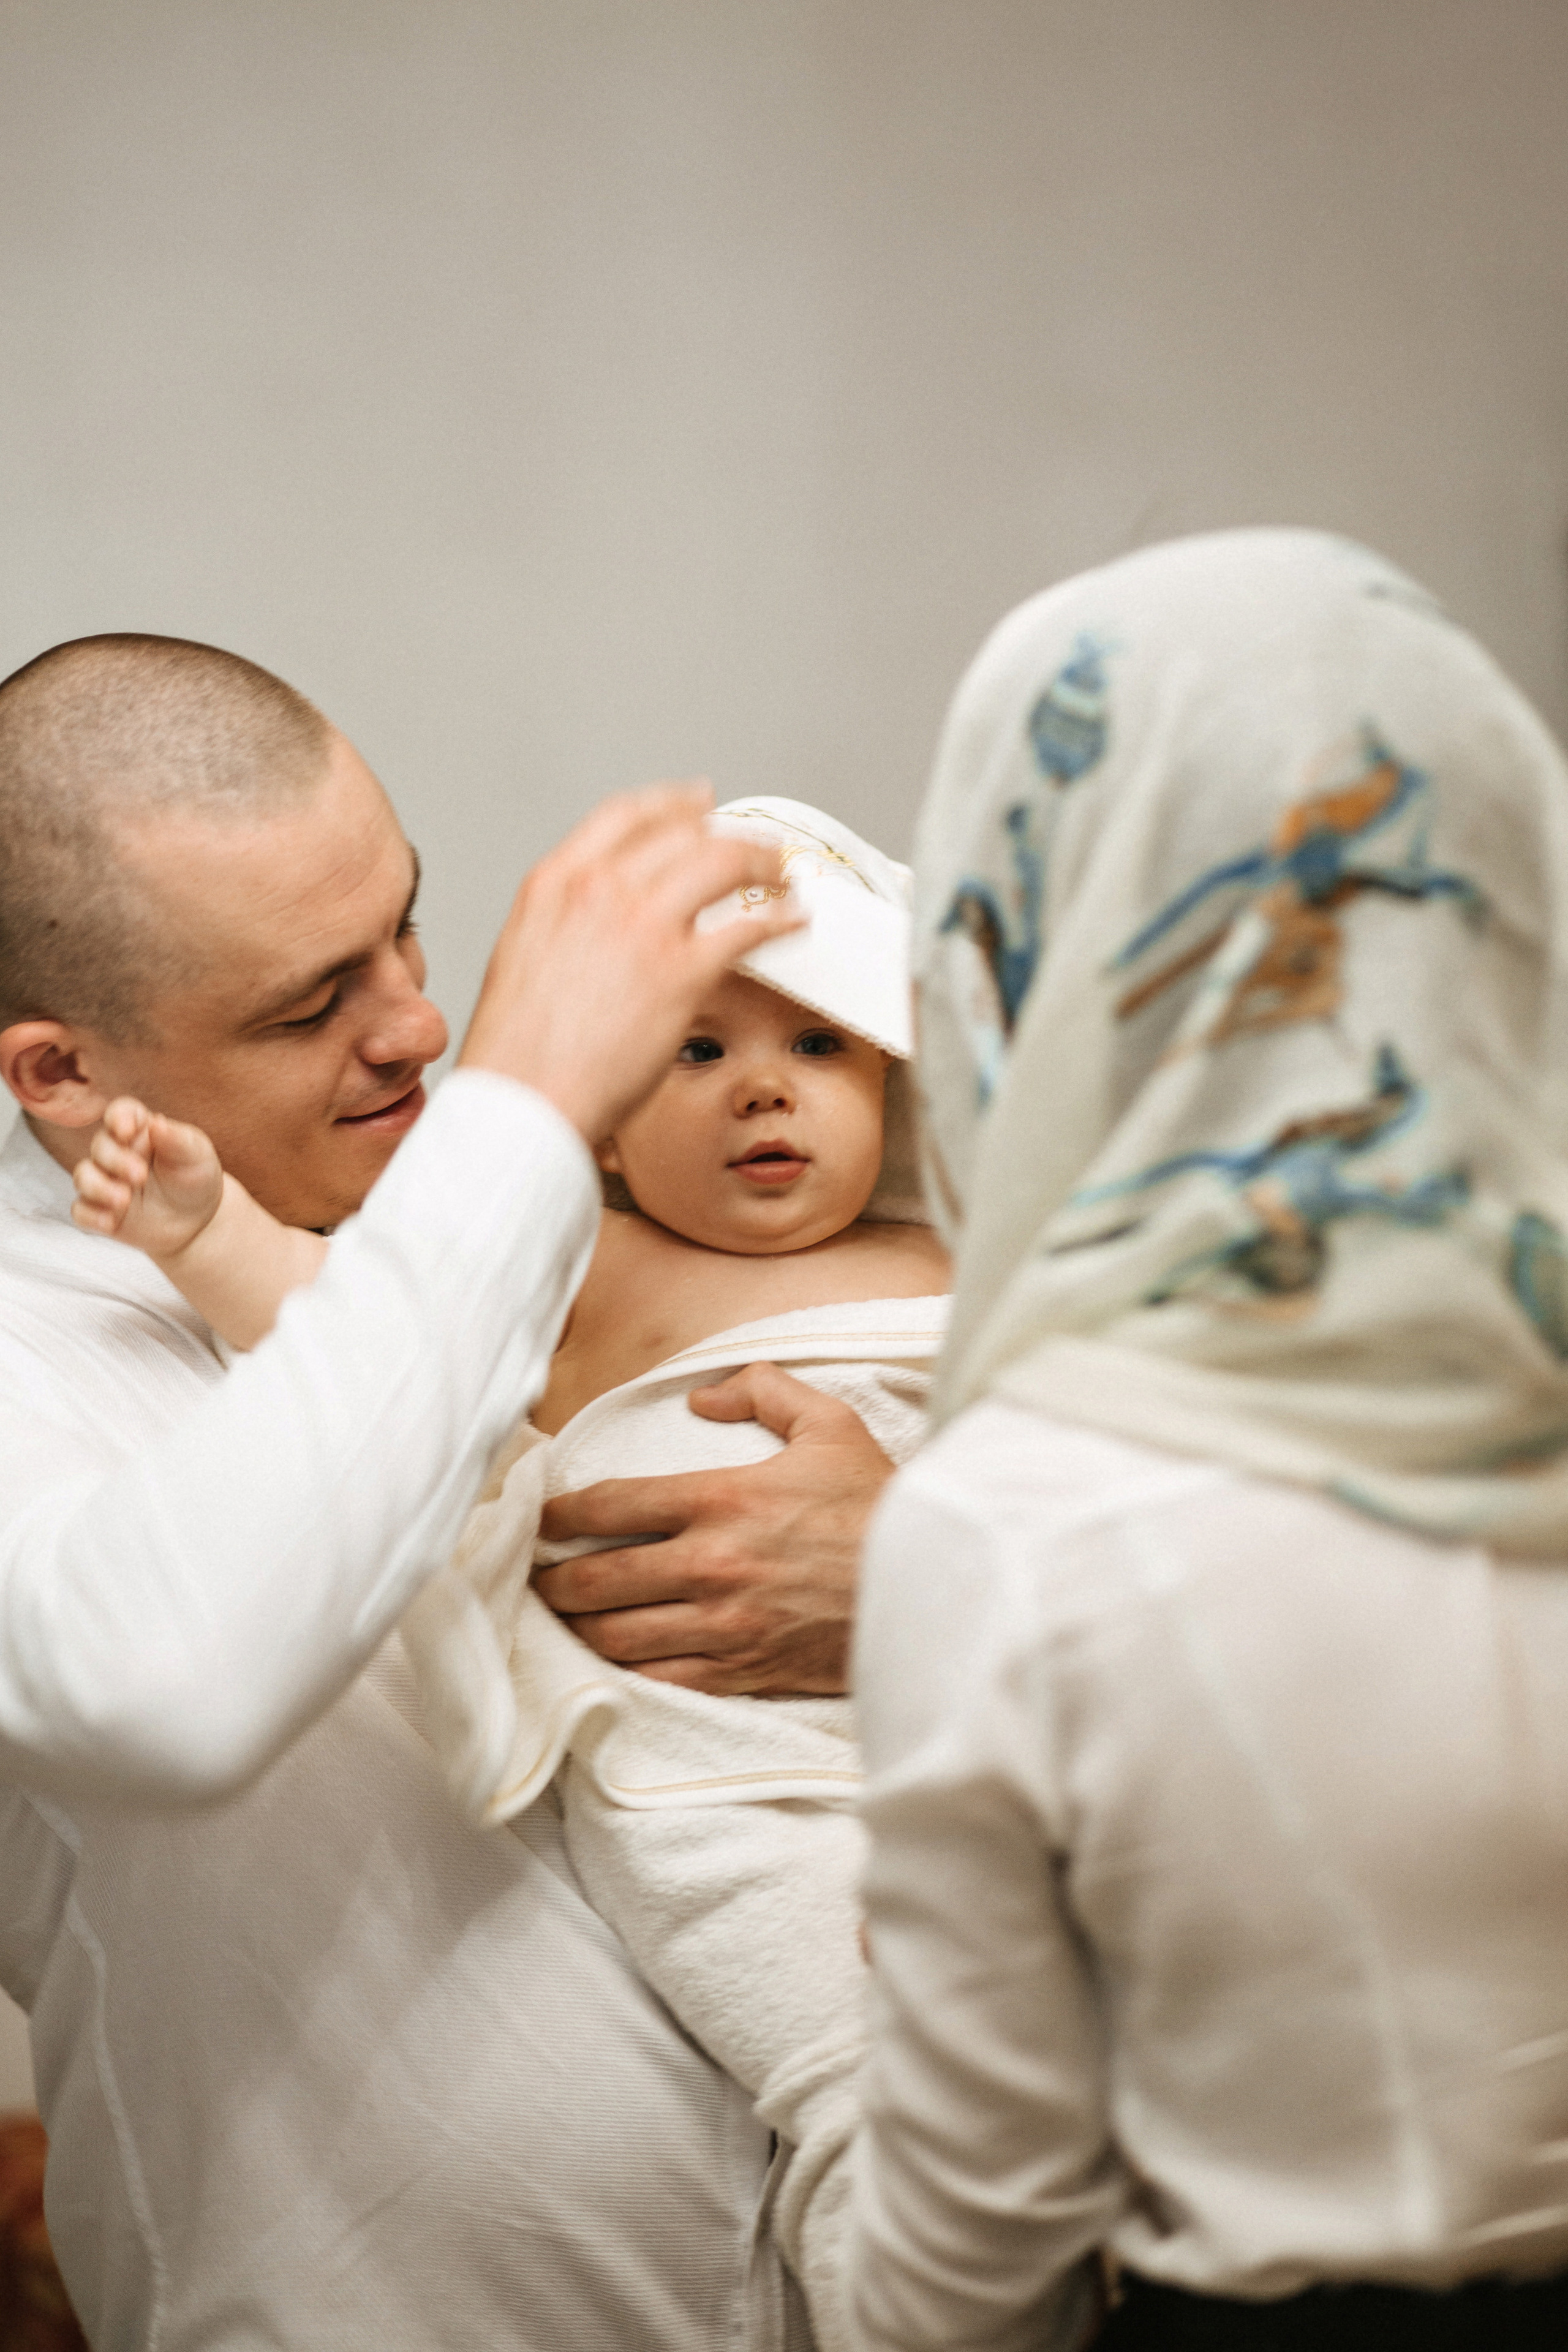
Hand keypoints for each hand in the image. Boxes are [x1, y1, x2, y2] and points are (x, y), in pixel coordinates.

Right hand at [71, 1097, 223, 1260]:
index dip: (117, 1117)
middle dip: (115, 1160)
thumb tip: (157, 1123)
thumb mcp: (195, 1155)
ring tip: (124, 1200)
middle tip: (141, 1176)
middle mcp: (117, 1153)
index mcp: (140, 1131)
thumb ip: (177, 1138)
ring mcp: (106, 1182)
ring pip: (83, 1176)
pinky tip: (110, 1223)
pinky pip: (81, 1211)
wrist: (198, 1220)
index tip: (125, 1131)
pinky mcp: (101, 1211)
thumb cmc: (195, 1177)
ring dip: (98, 1187)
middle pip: (100, 1146)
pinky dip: (91, 1216)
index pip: (120, 1113)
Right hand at [458, 782, 801, 1140]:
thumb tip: (600, 926)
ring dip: (763, 862)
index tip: (697, 800)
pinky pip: (749, 926)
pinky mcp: (682, 972)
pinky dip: (780, 917)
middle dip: (729, 834)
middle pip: (684, 833)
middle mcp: (599, 890)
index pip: (625, 815)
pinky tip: (792, 921)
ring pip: (723, 862)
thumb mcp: (522, 957)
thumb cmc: (517, 1053)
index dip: (672, 802)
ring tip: (783, 874)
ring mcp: (643, 926)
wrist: (522, 1101)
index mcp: (555, 884)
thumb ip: (565, 925)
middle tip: (756, 846)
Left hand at [534, 1363, 894, 1694]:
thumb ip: (764, 1391)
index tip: (537, 1516)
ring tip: (561, 1616)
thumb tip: (703, 1395)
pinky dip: (622, 1669)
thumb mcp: (831, 1425)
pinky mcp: (740, 1672)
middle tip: (531, 1573)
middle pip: (595, 1579)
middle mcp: (711, 1565)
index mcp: (723, 1499)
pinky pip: (657, 1678)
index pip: (612, 1505)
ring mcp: (723, 1626)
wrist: (933, 1589)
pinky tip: (610, 1657)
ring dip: (577, 1627)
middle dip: (550, 1578)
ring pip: (615, 1636)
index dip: (558, 1513)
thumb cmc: (878, 1506)